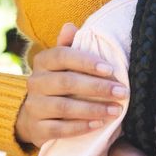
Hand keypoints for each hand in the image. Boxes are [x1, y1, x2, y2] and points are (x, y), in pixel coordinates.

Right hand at [13, 24, 126, 148]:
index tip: (111, 69)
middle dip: (97, 87)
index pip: (62, 56)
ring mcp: (34, 106)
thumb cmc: (57, 83)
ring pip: (64, 107)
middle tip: (122, 92)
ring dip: (93, 109)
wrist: (34, 116)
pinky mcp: (36, 128)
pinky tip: (98, 124)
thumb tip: (69, 26)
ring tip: (116, 110)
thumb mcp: (62, 64)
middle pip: (66, 82)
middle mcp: (35, 82)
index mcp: (42, 62)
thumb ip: (68, 46)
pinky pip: (59, 129)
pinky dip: (80, 127)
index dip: (87, 62)